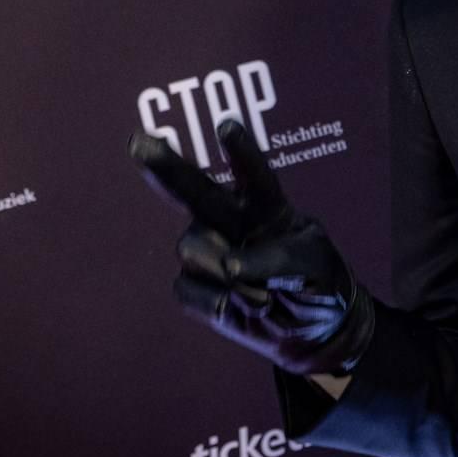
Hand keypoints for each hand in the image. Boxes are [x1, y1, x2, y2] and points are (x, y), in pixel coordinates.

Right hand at [129, 118, 374, 375]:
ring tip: (263, 296)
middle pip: (195, 190)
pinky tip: (239, 307)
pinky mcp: (195, 287)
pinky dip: (215, 304)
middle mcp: (230, 220)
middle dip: (166, 166)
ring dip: (226, 276)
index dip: (241, 152)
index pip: (254, 175)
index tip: (227, 126)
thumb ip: (282, 259)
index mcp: (266, 205)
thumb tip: (230, 266)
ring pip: (191, 249)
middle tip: (138, 142)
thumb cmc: (320, 283)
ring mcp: (209, 251)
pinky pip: (187, 289)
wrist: (312, 330)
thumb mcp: (318, 266)